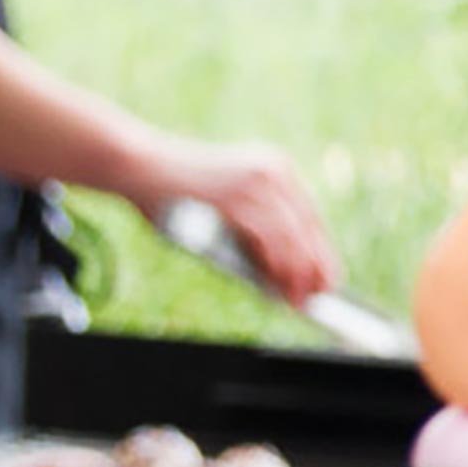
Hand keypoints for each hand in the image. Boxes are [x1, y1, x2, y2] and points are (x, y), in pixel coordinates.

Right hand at [148, 139, 337, 304]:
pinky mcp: (237, 197)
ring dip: (297, 274)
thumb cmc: (173, 192)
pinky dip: (276, 267)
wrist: (137, 166)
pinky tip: (276, 286)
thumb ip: (251, 231)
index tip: (330, 280)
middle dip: (315, 267)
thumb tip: (277, 274)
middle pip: (308, 227)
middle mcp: (273, 170)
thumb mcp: (224, 208)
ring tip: (297, 300)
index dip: (322, 251)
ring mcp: (256, 181)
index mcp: (274, 168)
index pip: (310, 216)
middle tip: (318, 298)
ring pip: (292, 237)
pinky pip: (269, 239)